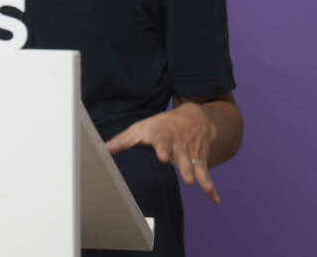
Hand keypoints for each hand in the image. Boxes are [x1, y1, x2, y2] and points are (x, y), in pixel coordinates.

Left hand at [104, 103, 221, 203]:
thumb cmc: (160, 125)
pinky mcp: (201, 159)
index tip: (163, 157)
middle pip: (182, 155)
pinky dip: (211, 187)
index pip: (162, 141)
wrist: (193, 115)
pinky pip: (206, 174)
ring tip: (200, 186)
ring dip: (199, 176)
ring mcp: (191, 152)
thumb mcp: (140, 128)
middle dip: (184, 166)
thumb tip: (101, 149)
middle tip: (186, 178)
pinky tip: (215, 200)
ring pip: (196, 165)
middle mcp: (179, 143)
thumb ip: (122, 141)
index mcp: (162, 135)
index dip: (163, 149)